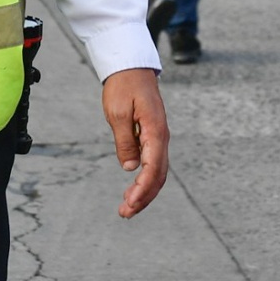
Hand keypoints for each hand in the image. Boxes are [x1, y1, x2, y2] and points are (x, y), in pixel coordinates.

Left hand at [101, 67, 169, 218]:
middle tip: (125, 213)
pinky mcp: (153, 136)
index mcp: (155, 131)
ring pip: (157, 172)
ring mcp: (159, 137)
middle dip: (144, 197)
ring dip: (144, 191)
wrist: (131, 68)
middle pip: (158, 175)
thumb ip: (125, 141)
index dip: (142, 189)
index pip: (153, 168)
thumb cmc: (124, 86)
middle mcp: (161, 137)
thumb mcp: (118, 113)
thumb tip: (130, 167)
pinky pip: (153, 163)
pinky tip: (134, 189)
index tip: (129, 203)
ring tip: (127, 207)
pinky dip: (145, 180)